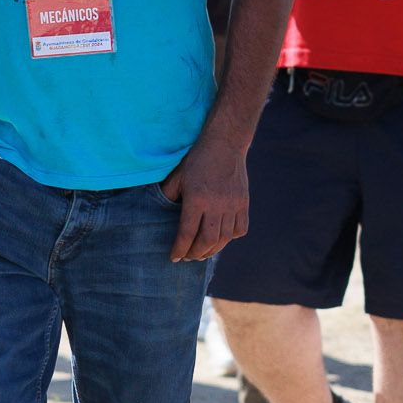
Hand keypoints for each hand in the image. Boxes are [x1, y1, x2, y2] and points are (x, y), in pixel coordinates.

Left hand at [159, 131, 248, 261]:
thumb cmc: (197, 160)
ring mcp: (232, 205)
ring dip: (212, 250)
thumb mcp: (177, 176)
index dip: (179, 249)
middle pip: (206, 241)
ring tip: (203, 252)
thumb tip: (159, 215)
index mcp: (196, 199)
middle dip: (195, 254)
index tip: (174, 257)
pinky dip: (230, 238)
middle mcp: (216, 205)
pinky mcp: (243, 203)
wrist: (225, 144)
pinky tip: (221, 237)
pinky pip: (240, 229)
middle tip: (188, 257)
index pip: (186, 233)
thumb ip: (168, 196)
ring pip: (224, 239)